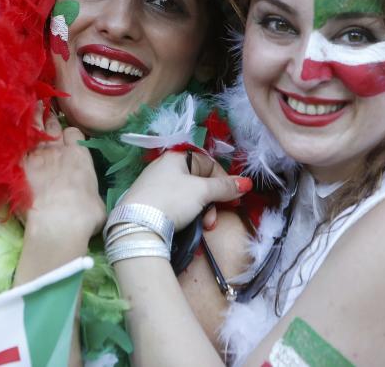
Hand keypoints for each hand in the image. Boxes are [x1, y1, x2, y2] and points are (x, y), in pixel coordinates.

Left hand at [21, 110, 104, 241]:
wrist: (60, 221)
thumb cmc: (85, 214)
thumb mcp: (97, 202)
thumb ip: (90, 192)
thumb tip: (90, 199)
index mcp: (80, 156)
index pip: (74, 133)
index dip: (70, 134)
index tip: (67, 137)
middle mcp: (59, 151)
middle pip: (53, 127)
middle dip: (49, 121)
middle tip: (45, 116)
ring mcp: (38, 156)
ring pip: (34, 129)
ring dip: (32, 120)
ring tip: (28, 110)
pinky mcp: (20, 166)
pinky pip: (16, 142)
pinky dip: (14, 135)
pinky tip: (8, 126)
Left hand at [118, 151, 249, 230]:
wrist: (137, 225)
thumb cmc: (172, 199)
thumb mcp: (202, 191)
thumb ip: (225, 187)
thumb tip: (247, 183)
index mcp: (176, 157)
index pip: (208, 163)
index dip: (223, 180)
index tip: (233, 197)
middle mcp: (165, 168)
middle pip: (200, 182)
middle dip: (212, 202)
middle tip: (214, 218)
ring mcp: (157, 186)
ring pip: (190, 197)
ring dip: (202, 212)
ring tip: (204, 227)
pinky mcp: (151, 204)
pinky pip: (177, 206)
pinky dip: (187, 216)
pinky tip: (190, 228)